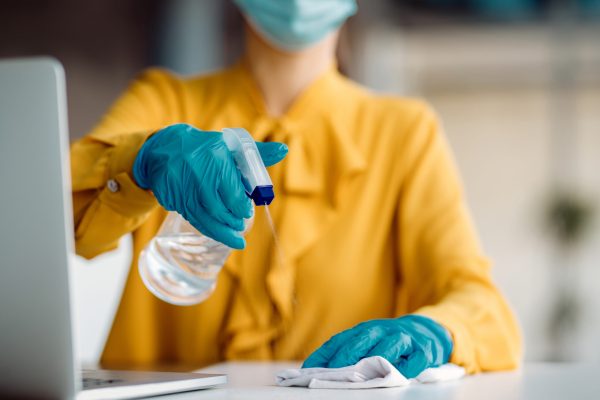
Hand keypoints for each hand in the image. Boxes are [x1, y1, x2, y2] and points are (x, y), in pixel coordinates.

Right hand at [133, 123, 286, 248]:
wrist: (166, 148)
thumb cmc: (208, 149)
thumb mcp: (232, 147)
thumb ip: (258, 153)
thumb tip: (284, 149)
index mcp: (217, 155)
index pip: (233, 192)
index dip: (241, 207)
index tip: (246, 212)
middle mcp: (197, 169)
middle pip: (218, 208)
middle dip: (232, 221)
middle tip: (240, 225)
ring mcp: (181, 184)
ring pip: (204, 217)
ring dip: (221, 231)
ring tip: (234, 238)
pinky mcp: (170, 195)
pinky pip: (191, 218)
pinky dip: (206, 228)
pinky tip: (217, 234)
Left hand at [302, 315, 452, 377]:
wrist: (426, 330)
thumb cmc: (389, 339)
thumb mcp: (368, 341)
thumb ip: (346, 351)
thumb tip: (317, 368)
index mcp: (364, 330)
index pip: (339, 340)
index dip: (324, 355)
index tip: (308, 370)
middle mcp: (382, 330)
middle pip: (361, 341)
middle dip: (346, 356)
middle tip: (333, 371)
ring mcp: (403, 339)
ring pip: (388, 347)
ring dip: (375, 360)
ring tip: (361, 375)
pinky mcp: (422, 350)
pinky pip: (414, 360)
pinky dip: (407, 368)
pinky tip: (398, 375)